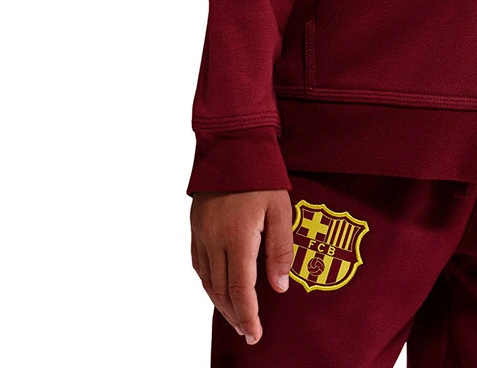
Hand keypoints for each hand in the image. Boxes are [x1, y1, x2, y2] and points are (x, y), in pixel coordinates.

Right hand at [190, 189, 295, 345]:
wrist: (233, 143)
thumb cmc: (262, 174)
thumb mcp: (281, 209)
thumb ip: (281, 249)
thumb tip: (279, 287)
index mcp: (237, 236)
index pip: (239, 289)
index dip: (247, 315)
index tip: (254, 334)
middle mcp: (214, 238)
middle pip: (220, 290)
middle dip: (234, 315)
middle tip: (247, 332)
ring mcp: (201, 232)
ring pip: (207, 280)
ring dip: (220, 302)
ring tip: (235, 317)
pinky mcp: (196, 224)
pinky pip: (198, 263)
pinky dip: (208, 282)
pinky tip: (218, 288)